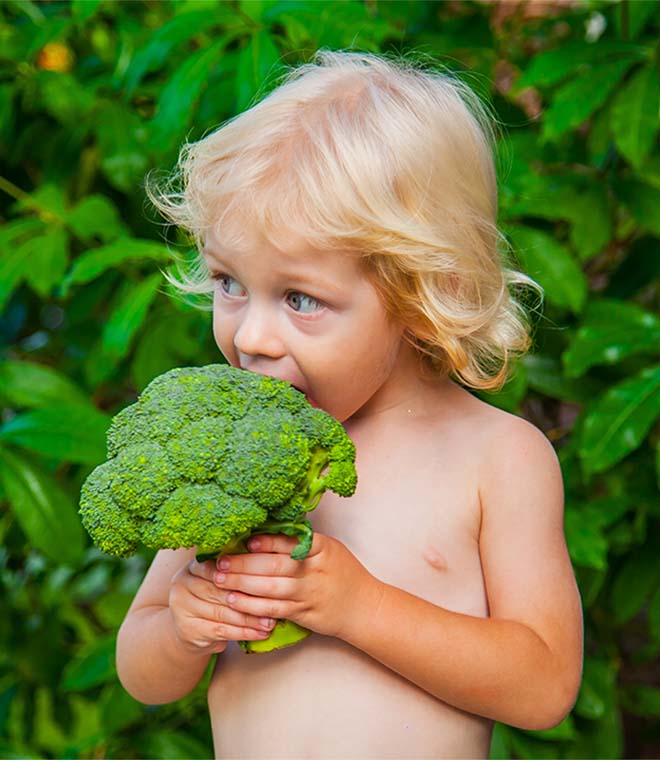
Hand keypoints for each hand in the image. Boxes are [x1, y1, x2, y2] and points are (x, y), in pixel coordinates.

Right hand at [168, 558, 277, 654]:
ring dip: (250, 619)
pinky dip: (243, 633)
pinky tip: (260, 633)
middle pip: (221, 591)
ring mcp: (181, 608)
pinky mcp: (187, 629)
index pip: (220, 567)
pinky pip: (221, 630)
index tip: (266, 578)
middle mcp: (182, 584)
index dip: (242, 574)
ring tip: (270, 622)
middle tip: (273, 603)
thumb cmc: (212, 598)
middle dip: (250, 598)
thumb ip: (235, 571)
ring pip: (223, 612)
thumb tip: (268, 564)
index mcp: (193, 566)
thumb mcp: (219, 580)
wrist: (189, 628)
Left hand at [213, 532, 381, 639]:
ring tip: (220, 581)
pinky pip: (274, 610)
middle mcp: (314, 570)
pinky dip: (252, 606)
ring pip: (271, 589)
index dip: (266, 542)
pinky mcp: (303, 614)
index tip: (245, 541)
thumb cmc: (342, 572)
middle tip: (220, 562)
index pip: (289, 542)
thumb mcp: (329, 549)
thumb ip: (302, 542)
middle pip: (274, 566)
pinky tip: (235, 602)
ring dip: (242, 585)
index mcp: (322, 548)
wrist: (363, 606)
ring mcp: (309, 593)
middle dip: (244, 564)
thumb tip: (266, 533)